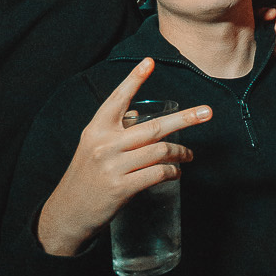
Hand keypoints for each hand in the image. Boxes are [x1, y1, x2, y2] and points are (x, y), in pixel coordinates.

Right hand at [36, 58, 211, 257]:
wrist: (68, 212)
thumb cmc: (86, 178)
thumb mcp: (93, 148)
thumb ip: (115, 135)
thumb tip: (147, 125)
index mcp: (96, 129)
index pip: (117, 99)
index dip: (134, 80)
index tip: (149, 62)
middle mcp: (104, 144)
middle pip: (154, 127)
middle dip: (185, 119)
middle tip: (207, 112)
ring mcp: (113, 166)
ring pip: (160, 151)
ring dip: (180, 152)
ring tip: (188, 155)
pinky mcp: (121, 188)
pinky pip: (157, 173)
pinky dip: (172, 172)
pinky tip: (176, 173)